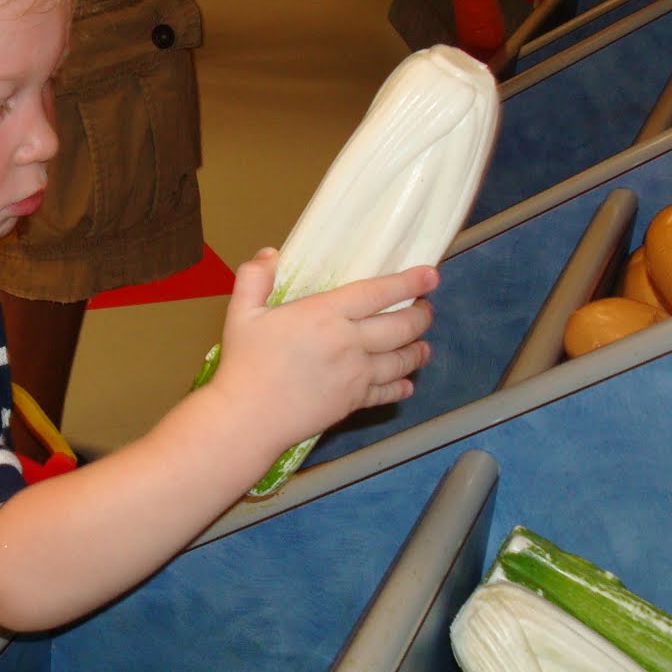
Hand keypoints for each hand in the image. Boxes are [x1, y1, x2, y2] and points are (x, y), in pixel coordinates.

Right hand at [211, 249, 436, 451]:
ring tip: (423, 345)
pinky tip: (405, 384)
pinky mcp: (353, 402)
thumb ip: (254, 278)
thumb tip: (271, 254)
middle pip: (400, 327)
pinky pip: (387, 393)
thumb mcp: (241, 313)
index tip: (431, 274)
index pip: (378, 293)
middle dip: (421, 316)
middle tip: (426, 308)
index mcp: (325, 314)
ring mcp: (355, 375)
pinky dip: (401, 387)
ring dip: (418, 351)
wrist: (248, 417)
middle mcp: (349, 342)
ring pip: (401, 360)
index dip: (408, 282)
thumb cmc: (244, 364)